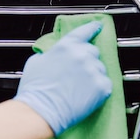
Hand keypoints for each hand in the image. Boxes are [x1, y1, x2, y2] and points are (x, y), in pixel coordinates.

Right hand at [14, 21, 112, 135]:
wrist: (40, 113)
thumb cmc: (35, 90)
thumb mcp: (36, 62)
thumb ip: (51, 53)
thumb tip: (57, 53)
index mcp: (67, 46)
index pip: (85, 31)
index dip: (93, 28)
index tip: (98, 26)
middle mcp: (83, 55)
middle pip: (93, 51)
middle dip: (87, 59)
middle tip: (77, 72)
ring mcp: (94, 70)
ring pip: (100, 67)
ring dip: (93, 74)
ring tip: (78, 87)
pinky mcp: (102, 86)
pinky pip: (105, 82)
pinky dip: (98, 87)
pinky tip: (86, 94)